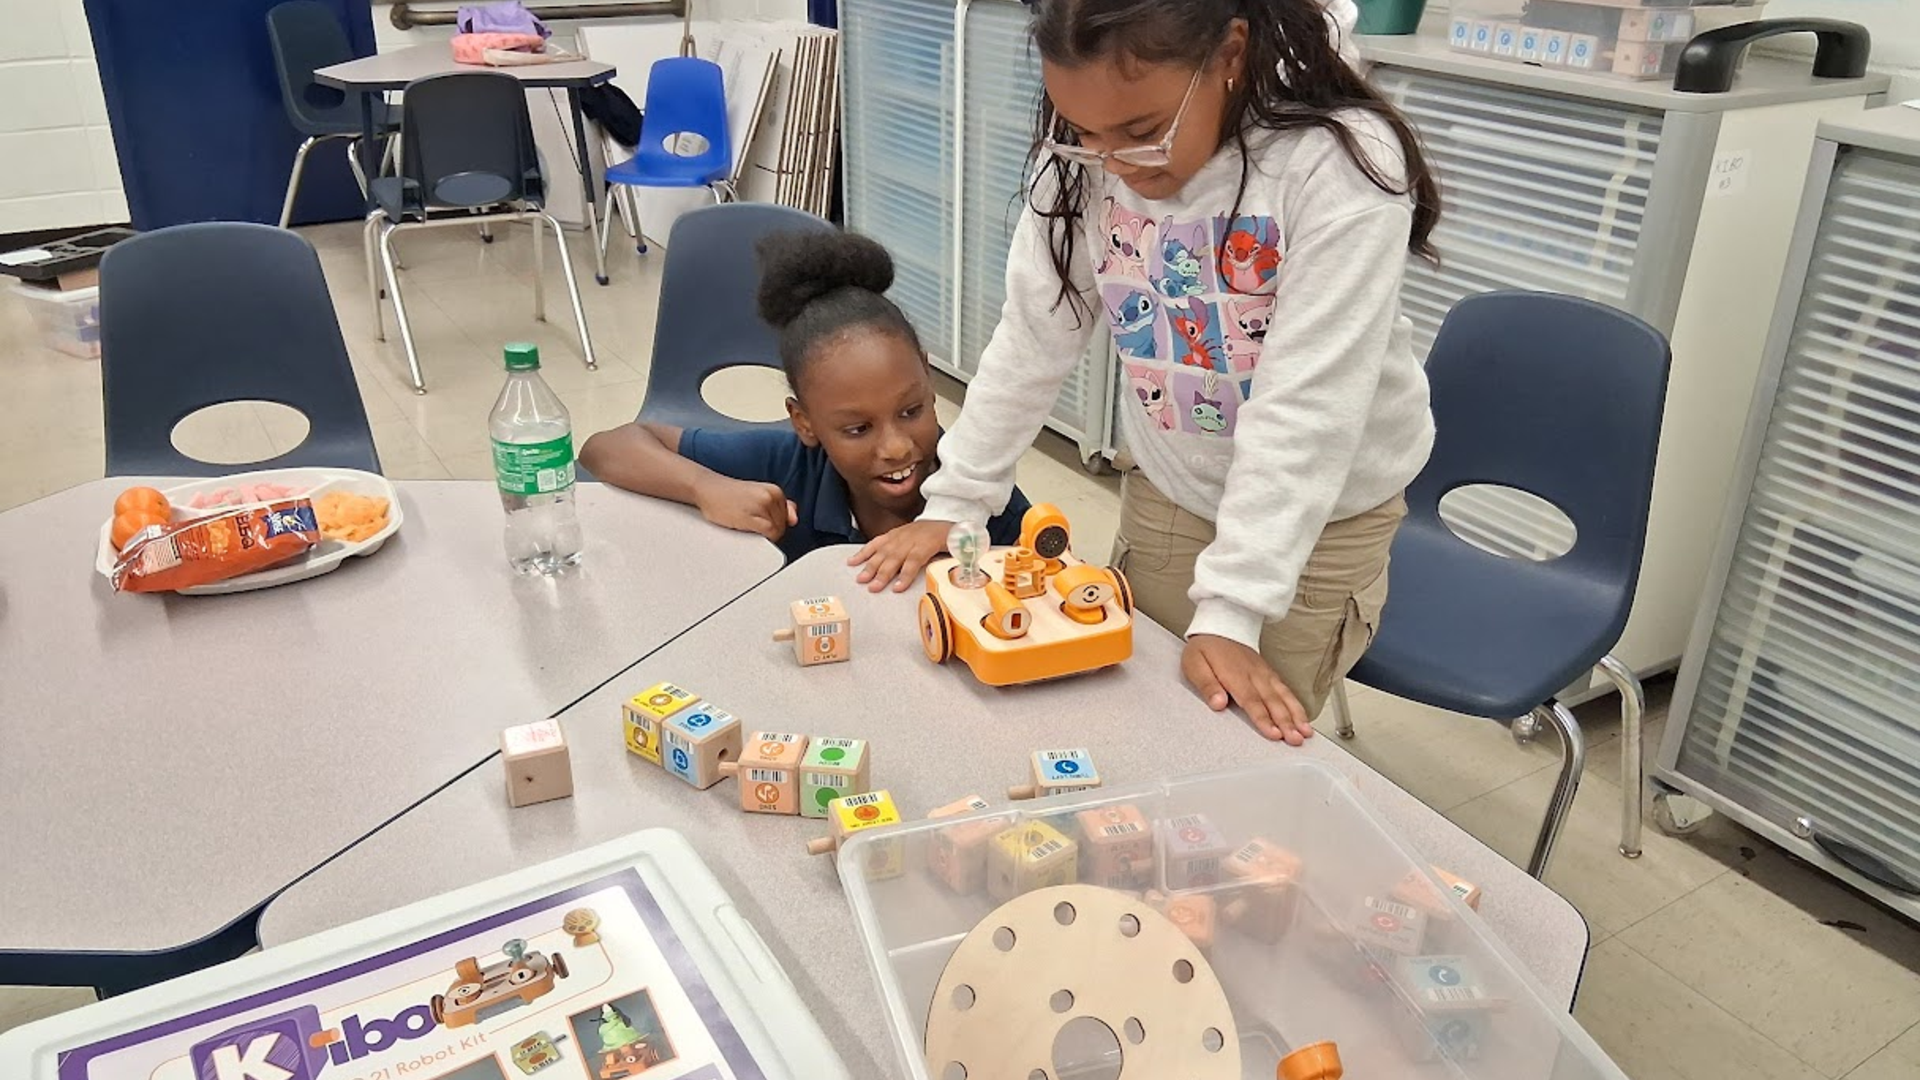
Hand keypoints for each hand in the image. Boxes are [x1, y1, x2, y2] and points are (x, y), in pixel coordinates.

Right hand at [694, 476, 795, 541]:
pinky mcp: (752, 516)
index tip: (758, 521)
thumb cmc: (729, 495)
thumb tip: (794, 519)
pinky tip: (747, 531)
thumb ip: (779, 506)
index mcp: (775, 491)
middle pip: (783, 526)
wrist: (707, 489)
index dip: (775, 525)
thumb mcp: (757, 496)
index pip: (787, 518)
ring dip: (764, 534)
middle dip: (769, 530)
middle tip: (750, 523)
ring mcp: (762, 505)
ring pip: (777, 531)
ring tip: (746, 524)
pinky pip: (770, 534)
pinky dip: (763, 538)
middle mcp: (772, 496)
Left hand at [848, 519, 952, 592]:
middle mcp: (903, 536)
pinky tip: (898, 587)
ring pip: (894, 559)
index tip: (851, 563)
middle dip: (870, 567)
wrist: (957, 527)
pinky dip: (905, 576)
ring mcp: (914, 541)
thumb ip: (902, 549)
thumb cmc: (935, 535)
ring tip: (874, 587)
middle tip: (860, 580)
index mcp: (899, 534)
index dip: (863, 553)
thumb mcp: (914, 538)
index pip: (877, 542)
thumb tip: (888, 566)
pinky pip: (913, 563)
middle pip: (883, 553)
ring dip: (883, 574)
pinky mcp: (927, 546)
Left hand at [1182, 635, 1311, 744]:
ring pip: (1284, 696)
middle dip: (1286, 722)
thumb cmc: (1206, 648)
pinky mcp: (1269, 673)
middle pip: (1272, 702)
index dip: (1263, 719)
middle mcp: (1254, 675)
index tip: (1273, 734)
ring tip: (1305, 732)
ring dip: (1296, 715)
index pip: (1251, 701)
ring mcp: (1264, 674)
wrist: (1220, 625)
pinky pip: (1286, 690)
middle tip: (1295, 740)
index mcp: (1235, 675)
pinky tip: (1304, 718)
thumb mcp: (1194, 664)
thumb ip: (1207, 685)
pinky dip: (1296, 705)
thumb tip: (1218, 704)